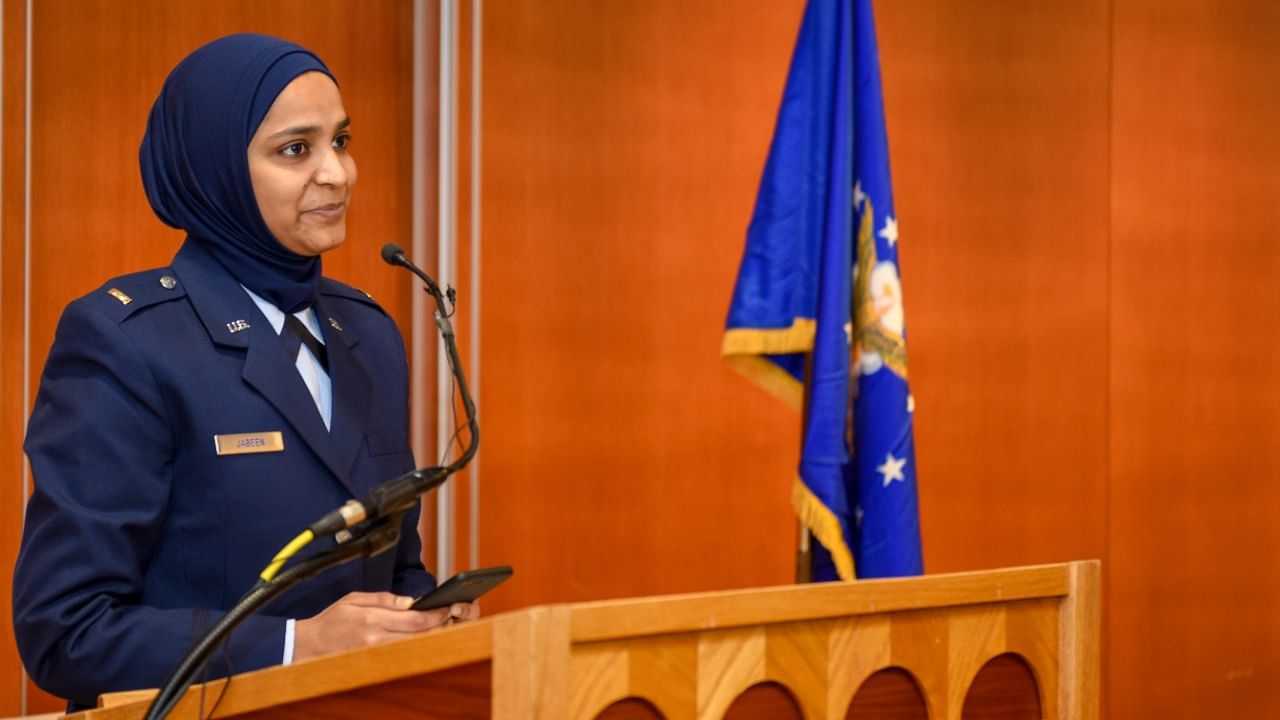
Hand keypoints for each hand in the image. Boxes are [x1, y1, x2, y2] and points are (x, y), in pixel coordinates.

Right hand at [293, 591, 460, 660]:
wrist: (310, 646)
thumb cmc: (333, 619)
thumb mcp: (355, 598)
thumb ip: (384, 599)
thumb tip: (411, 602)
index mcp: (373, 620)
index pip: (415, 620)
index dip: (436, 615)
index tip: (447, 607)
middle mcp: (377, 640)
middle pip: (420, 636)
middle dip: (439, 626)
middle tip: (450, 616)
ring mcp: (377, 655)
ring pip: (415, 647)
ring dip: (431, 637)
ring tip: (441, 626)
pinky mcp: (376, 664)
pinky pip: (404, 656)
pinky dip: (417, 647)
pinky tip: (423, 639)